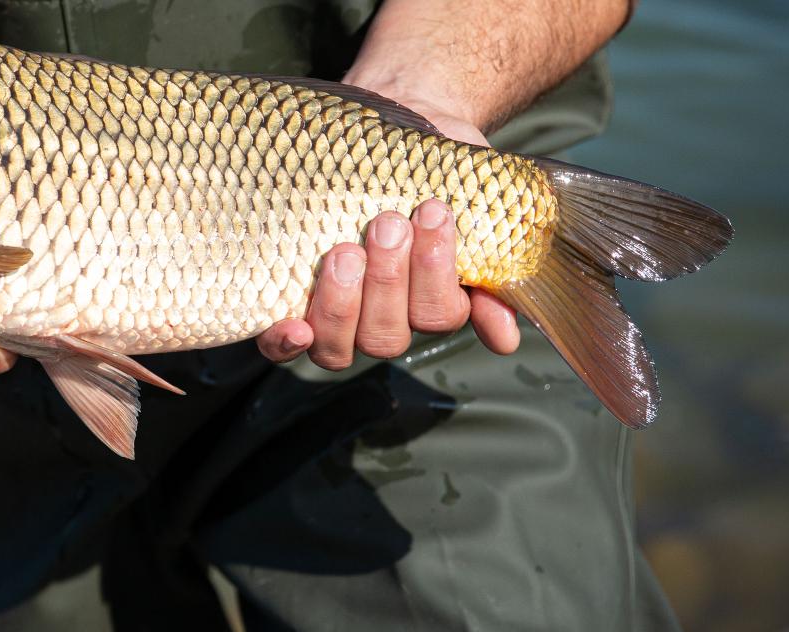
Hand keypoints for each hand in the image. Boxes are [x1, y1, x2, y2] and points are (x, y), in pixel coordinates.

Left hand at [254, 100, 520, 367]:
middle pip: (386, 336)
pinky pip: (282, 347)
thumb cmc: (433, 168)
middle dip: (389, 279)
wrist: (390, 127)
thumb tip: (505, 340)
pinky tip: (293, 325)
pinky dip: (286, 342)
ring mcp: (335, 318)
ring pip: (339, 345)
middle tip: (387, 223)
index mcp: (428, 302)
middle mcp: (382, 320)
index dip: (435, 273)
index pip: (437, 314)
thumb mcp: (469, 202)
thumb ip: (486, 265)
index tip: (431, 211)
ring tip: (345, 249)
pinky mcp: (288, 305)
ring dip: (343, 303)